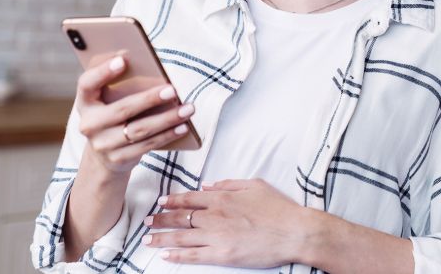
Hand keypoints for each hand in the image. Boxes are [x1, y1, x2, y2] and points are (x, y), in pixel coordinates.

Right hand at [75, 55, 194, 173]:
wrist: (104, 156)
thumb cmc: (113, 116)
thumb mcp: (109, 100)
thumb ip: (120, 83)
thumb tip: (147, 65)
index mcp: (85, 102)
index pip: (87, 84)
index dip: (102, 71)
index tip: (123, 59)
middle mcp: (90, 124)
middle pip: (122, 109)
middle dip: (150, 99)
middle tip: (173, 89)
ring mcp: (103, 144)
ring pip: (139, 130)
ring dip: (167, 119)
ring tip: (188, 109)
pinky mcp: (118, 158)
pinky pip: (147, 145)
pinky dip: (167, 135)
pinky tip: (183, 126)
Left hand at [144, 178, 311, 266]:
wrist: (294, 231)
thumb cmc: (278, 208)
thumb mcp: (255, 185)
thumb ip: (229, 184)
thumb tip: (208, 186)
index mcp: (222, 198)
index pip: (189, 198)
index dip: (172, 200)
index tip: (161, 201)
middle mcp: (215, 216)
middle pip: (180, 217)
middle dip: (160, 219)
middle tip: (146, 221)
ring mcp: (216, 236)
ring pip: (181, 237)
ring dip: (162, 238)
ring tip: (147, 240)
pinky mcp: (222, 255)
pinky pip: (193, 256)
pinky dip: (177, 256)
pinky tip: (165, 256)